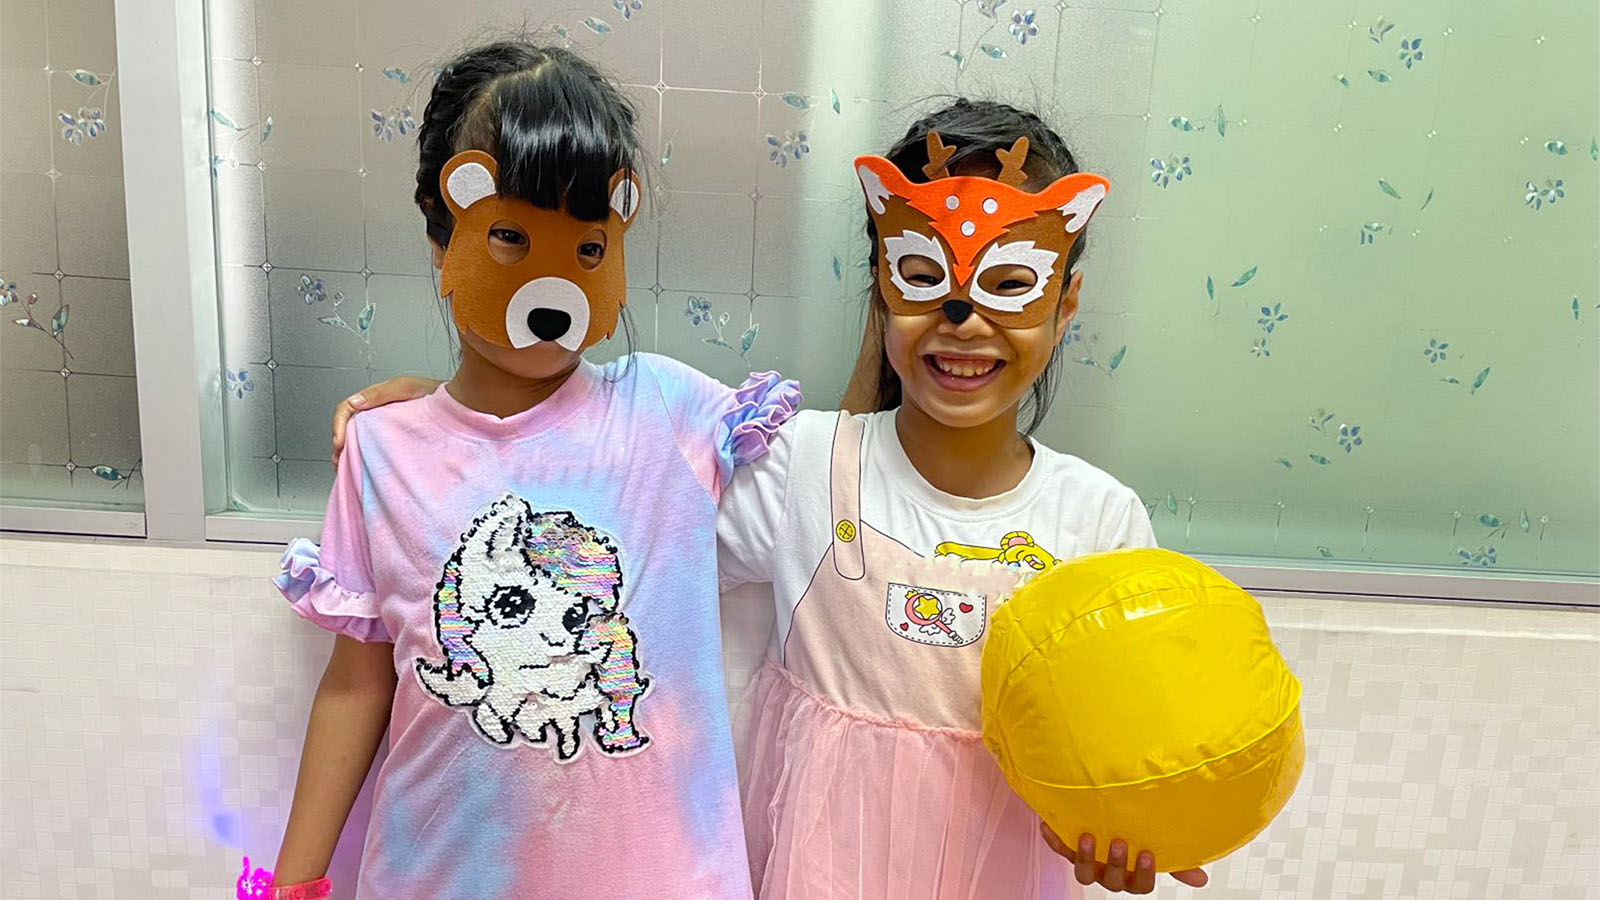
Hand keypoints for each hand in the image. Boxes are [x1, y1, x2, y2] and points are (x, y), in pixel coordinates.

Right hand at [331, 376, 442, 464]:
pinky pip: (373, 449)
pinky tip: (363, 469)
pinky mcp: (392, 440)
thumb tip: (354, 402)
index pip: (346, 409)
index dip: (338, 426)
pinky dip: (363, 458)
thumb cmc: (433, 393)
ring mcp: (383, 427)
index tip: (339, 444)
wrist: (456, 405)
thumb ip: (380, 393)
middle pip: (347, 427)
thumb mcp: (406, 388)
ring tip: (345, 469)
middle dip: (339, 445)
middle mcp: (375, 413)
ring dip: (348, 453)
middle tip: (338, 462)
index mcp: (373, 399)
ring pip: (357, 440)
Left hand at [1041, 824, 1209, 893]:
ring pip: (1085, 874)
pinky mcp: (1068, 849)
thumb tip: (1202, 878)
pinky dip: (1053, 838)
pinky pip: (1059, 849)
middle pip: (1112, 881)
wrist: (1101, 817)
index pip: (1141, 886)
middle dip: (1115, 863)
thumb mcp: (1154, 847)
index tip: (1147, 854)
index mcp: (1132, 877)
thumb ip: (1176, 862)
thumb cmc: (1134, 836)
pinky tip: (1049, 826)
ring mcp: (1088, 864)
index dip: (1143, 874)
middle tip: (1118, 842)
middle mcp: (1110, 875)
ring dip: (1085, 857)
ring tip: (1086, 837)